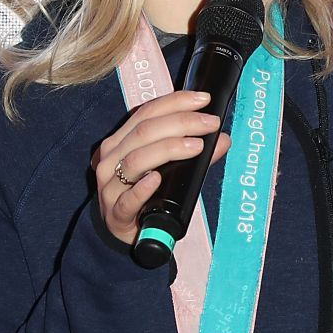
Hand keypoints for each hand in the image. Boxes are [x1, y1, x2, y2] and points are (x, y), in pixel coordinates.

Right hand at [92, 90, 229, 243]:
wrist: (127, 233)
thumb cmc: (146, 193)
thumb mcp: (168, 168)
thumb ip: (194, 154)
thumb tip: (223, 139)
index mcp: (121, 141)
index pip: (146, 113)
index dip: (176, 102)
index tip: (203, 99)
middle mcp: (111, 158)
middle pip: (144, 132)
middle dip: (181, 122)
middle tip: (210, 123)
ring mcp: (110, 186)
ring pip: (135, 160)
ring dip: (168, 149)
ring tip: (196, 146)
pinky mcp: (115, 213)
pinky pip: (127, 199)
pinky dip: (142, 188)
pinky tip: (157, 179)